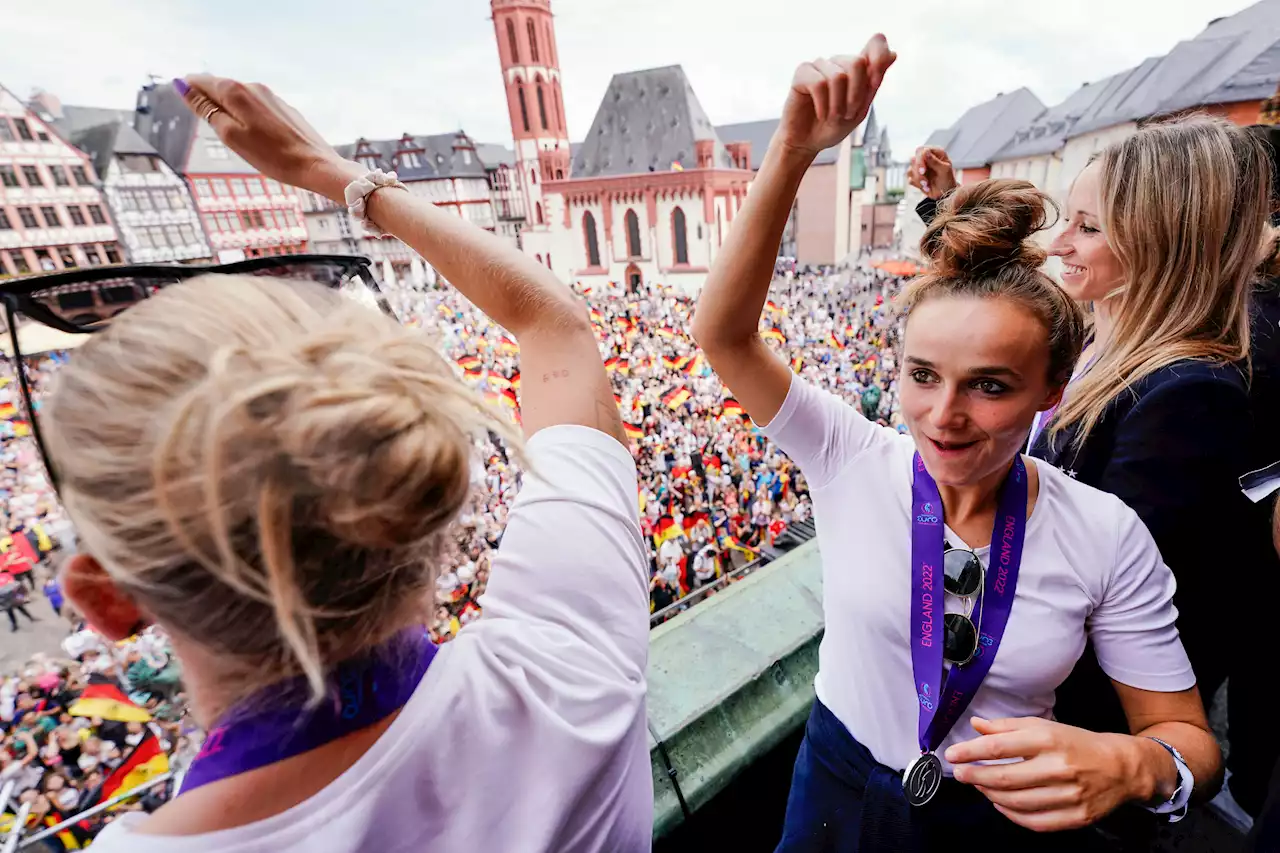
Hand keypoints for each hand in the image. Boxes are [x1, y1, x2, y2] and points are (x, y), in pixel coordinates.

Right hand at [175, 75, 358, 201]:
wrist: (315, 165)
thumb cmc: (271, 156)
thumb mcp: (230, 135)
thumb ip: (206, 109)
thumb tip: (182, 85)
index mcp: (235, 91)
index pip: (200, 81)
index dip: (188, 91)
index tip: (181, 101)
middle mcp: (253, 87)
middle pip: (220, 87)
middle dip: (208, 100)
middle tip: (205, 123)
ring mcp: (271, 96)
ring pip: (239, 97)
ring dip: (227, 108)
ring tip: (228, 132)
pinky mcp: (284, 108)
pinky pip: (255, 105)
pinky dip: (246, 114)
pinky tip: (250, 132)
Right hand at [776, 34, 895, 157]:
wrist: (808, 143)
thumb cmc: (833, 125)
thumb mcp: (861, 108)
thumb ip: (873, 82)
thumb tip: (893, 53)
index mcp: (857, 68)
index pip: (876, 43)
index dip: (880, 58)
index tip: (875, 84)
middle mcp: (839, 62)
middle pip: (857, 63)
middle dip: (855, 95)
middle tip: (847, 113)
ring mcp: (820, 65)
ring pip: (838, 76)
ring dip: (837, 105)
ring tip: (832, 117)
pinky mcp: (802, 73)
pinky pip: (818, 84)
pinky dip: (822, 105)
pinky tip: (820, 114)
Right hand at [907, 145, 956, 198]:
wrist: (945, 194)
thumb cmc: (948, 180)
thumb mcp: (944, 170)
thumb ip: (935, 161)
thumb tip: (926, 152)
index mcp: (935, 153)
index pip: (922, 150)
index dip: (920, 160)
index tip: (923, 170)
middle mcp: (926, 158)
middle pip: (913, 159)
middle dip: (917, 171)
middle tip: (924, 180)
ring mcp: (920, 167)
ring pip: (910, 169)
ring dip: (918, 179)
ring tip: (926, 185)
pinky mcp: (916, 176)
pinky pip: (910, 178)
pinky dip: (917, 184)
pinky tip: (925, 187)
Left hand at [944, 716, 1160, 831]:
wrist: (1122, 767)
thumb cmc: (1078, 743)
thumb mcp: (1043, 726)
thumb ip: (1007, 727)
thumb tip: (976, 725)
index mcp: (1048, 740)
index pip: (998, 747)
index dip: (970, 751)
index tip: (952, 754)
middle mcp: (1058, 767)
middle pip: (1003, 778)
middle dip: (974, 776)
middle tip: (960, 774)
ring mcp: (1068, 795)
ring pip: (1016, 802)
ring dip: (990, 795)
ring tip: (980, 786)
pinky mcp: (1076, 817)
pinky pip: (1034, 822)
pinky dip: (1011, 814)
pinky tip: (1001, 804)